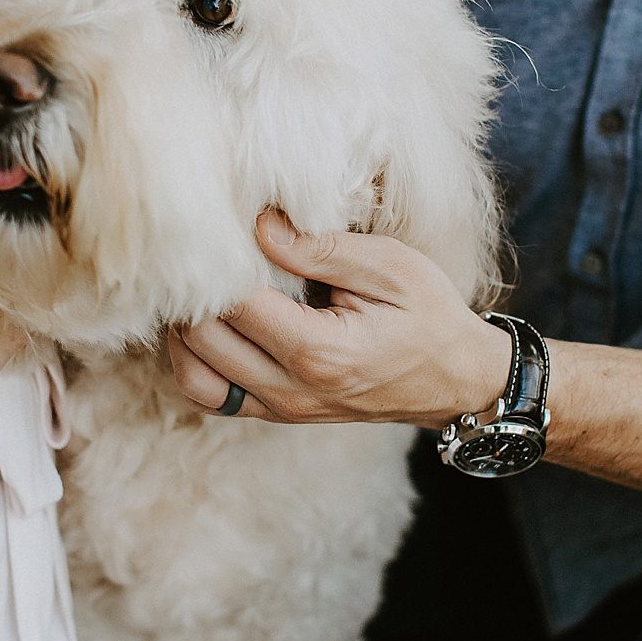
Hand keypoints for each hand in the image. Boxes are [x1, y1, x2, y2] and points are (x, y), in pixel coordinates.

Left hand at [167, 212, 509, 427]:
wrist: (455, 378)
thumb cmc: (429, 315)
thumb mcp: (391, 267)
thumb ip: (322, 249)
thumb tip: (259, 226)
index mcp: (319, 351)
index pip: (234, 304)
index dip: (219, 263)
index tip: (226, 231)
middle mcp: (291, 389)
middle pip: (201, 339)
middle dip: (194, 293)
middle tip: (208, 255)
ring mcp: (281, 409)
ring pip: (193, 374)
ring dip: (186, 330)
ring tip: (204, 290)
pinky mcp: (276, 414)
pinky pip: (211, 396)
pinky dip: (196, 362)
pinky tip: (211, 326)